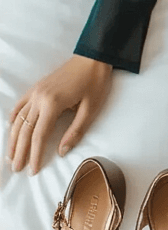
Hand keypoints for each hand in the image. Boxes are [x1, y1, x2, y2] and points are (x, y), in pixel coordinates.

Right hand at [7, 55, 113, 174]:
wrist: (93, 58)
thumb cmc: (95, 83)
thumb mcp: (90, 110)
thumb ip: (75, 132)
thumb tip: (61, 151)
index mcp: (52, 104)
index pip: (39, 136)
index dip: (34, 155)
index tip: (33, 170)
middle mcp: (39, 98)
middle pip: (25, 130)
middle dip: (20, 151)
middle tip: (16, 169)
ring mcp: (36, 92)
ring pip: (19, 119)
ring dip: (13, 138)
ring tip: (10, 155)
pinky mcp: (37, 87)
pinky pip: (20, 104)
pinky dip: (14, 117)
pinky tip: (11, 127)